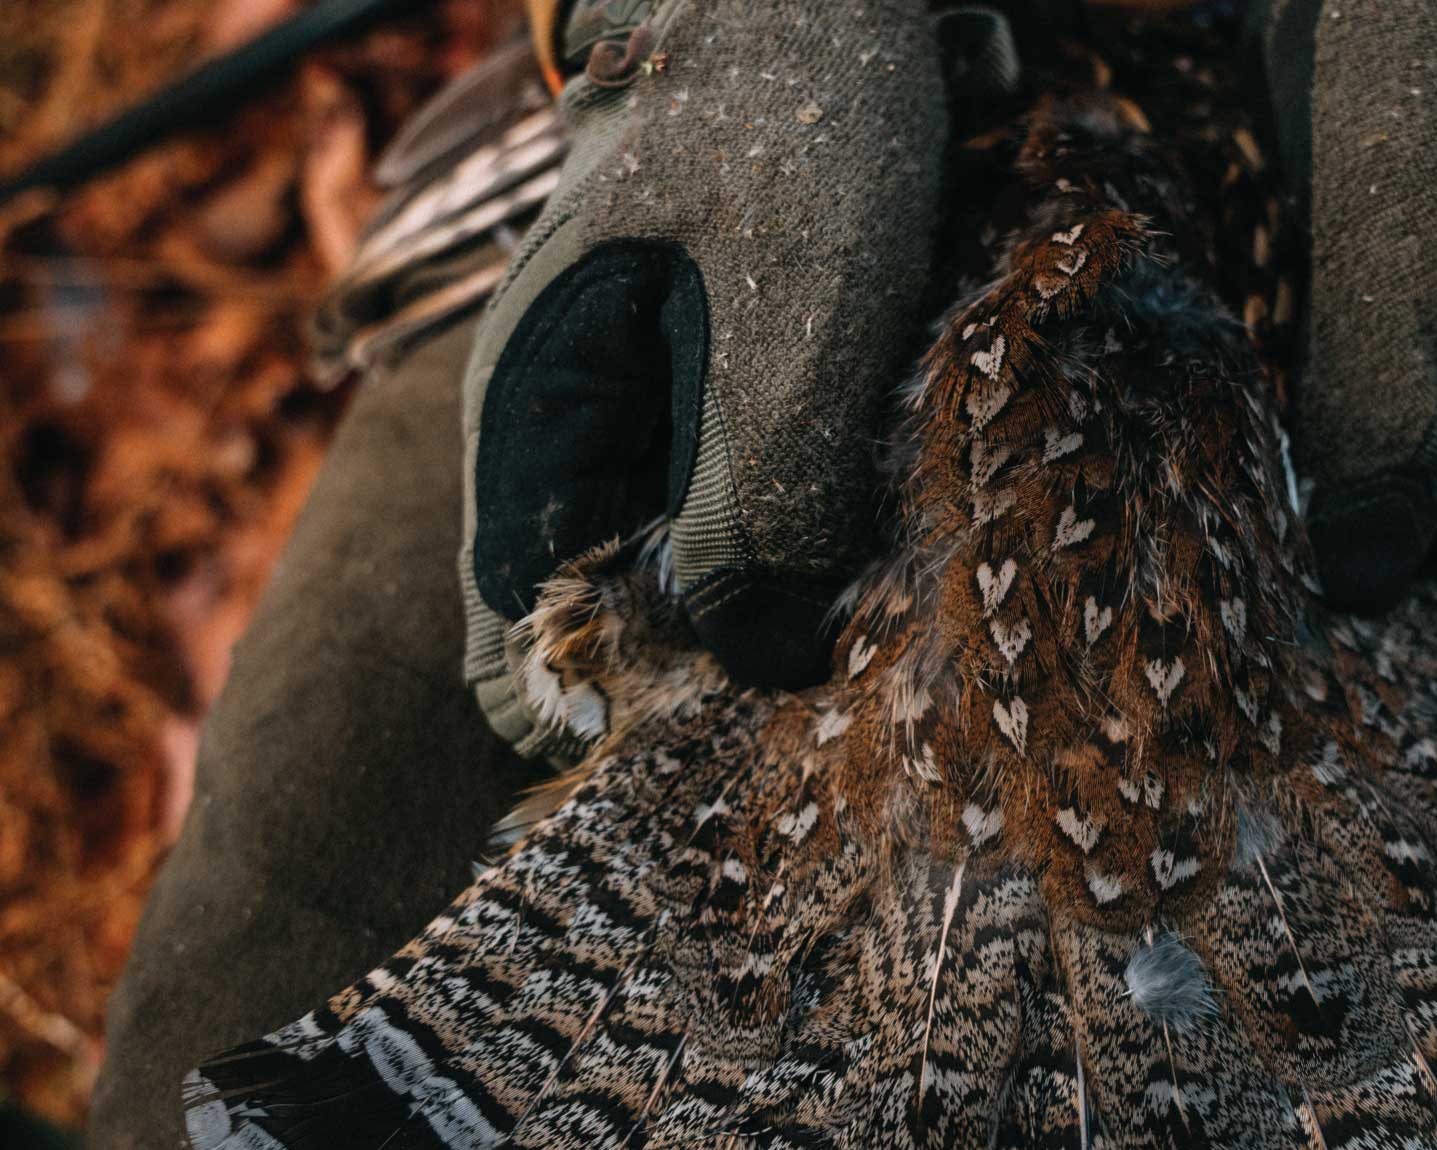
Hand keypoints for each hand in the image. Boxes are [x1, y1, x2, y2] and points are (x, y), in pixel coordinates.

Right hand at [463, 0, 946, 688]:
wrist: (819, 17)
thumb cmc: (791, 141)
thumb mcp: (788, 332)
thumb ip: (760, 507)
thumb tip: (762, 667)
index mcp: (530, 423)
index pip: (508, 630)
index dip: (577, 707)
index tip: (685, 726)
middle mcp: (573, 447)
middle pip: (605, 622)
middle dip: (699, 669)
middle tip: (810, 677)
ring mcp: (644, 433)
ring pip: (683, 582)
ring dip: (760, 615)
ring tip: (851, 616)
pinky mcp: (716, 420)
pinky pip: (740, 525)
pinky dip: (794, 555)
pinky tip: (863, 553)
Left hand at [1251, 0, 1436, 644]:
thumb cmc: (1434, 95)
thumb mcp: (1408, 266)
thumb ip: (1389, 423)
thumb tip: (1360, 587)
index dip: (1434, 643)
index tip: (1323, 668)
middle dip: (1355, 603)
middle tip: (1234, 626)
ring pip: (1386, 511)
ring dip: (1308, 540)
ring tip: (1206, 569)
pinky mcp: (1373, 347)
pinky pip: (1336, 442)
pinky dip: (1283, 469)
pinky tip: (1205, 483)